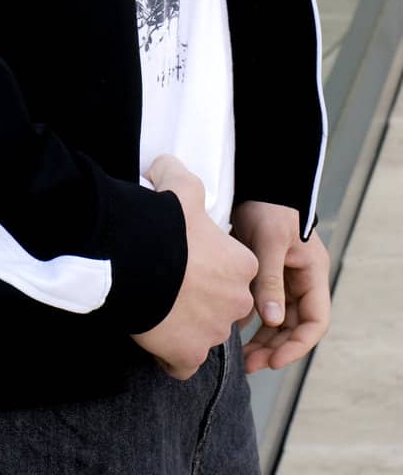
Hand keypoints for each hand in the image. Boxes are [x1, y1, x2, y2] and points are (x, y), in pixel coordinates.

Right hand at [131, 154, 258, 379]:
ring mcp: (213, 333)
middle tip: (172, 283)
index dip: (210, 264)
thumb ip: (181, 175)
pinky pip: (184, 363)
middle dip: (204, 298)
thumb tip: (167, 167)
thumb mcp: (178, 186)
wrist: (131, 258)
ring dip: (187, 325)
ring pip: (205, 332)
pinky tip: (155, 334)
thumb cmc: (161, 223)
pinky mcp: (188, 356)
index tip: (187, 258)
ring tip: (158, 305)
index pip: (235, 270)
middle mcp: (236, 302)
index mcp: (242, 265)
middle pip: (224, 304)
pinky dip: (172, 355)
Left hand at [231, 200, 329, 372]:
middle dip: (275, 348)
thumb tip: (272, 322)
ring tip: (242, 358)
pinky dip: (250, 320)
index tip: (275, 360)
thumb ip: (270, 280)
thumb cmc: (268, 206)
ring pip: (277, 320)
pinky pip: (261, 305)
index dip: (298, 345)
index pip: (315, 321)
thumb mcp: (270, 241)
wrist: (255, 183)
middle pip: (294, 326)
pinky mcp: (263, 274)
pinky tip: (232, 331)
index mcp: (313, 275)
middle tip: (251, 365)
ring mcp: (283, 279)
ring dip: (263, 339)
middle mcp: (301, 281)